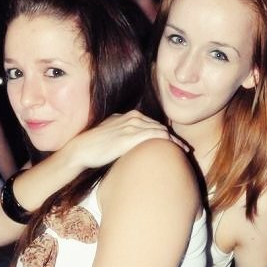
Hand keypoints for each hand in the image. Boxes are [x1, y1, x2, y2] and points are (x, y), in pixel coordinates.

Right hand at [67, 110, 188, 169]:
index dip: (164, 133)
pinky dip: (168, 142)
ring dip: (174, 141)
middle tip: (184, 149)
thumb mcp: (110, 132)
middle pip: (159, 126)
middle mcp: (132, 117)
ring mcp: (132, 126)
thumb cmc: (93, 145)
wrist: (82, 149)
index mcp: (128, 115)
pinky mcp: (131, 136)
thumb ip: (122, 132)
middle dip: (173, 137)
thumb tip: (129, 141)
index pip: (152, 123)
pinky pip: (156, 136)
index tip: (174, 143)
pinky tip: (175, 150)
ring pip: (161, 130)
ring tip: (183, 151)